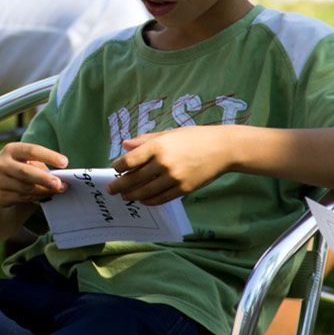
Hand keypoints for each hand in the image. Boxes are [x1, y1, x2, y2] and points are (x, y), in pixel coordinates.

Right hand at [0, 142, 68, 208]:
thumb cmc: (14, 166)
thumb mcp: (23, 159)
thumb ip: (39, 165)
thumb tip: (59, 177)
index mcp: (11, 150)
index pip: (31, 150)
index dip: (49, 156)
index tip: (65, 162)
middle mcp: (2, 164)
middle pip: (25, 172)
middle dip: (44, 178)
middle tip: (60, 184)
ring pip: (25, 188)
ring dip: (43, 190)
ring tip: (58, 190)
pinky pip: (22, 198)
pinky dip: (36, 197)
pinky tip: (45, 195)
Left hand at [107, 126, 227, 204]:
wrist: (222, 148)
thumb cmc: (194, 137)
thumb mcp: (168, 133)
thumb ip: (145, 140)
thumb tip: (125, 145)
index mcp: (158, 146)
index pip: (130, 160)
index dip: (119, 167)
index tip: (115, 169)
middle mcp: (163, 163)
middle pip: (134, 179)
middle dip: (120, 185)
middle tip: (111, 189)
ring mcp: (174, 178)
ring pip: (146, 192)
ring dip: (132, 196)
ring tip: (125, 196)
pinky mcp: (183, 189)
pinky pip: (161, 199)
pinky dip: (149, 201)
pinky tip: (143, 200)